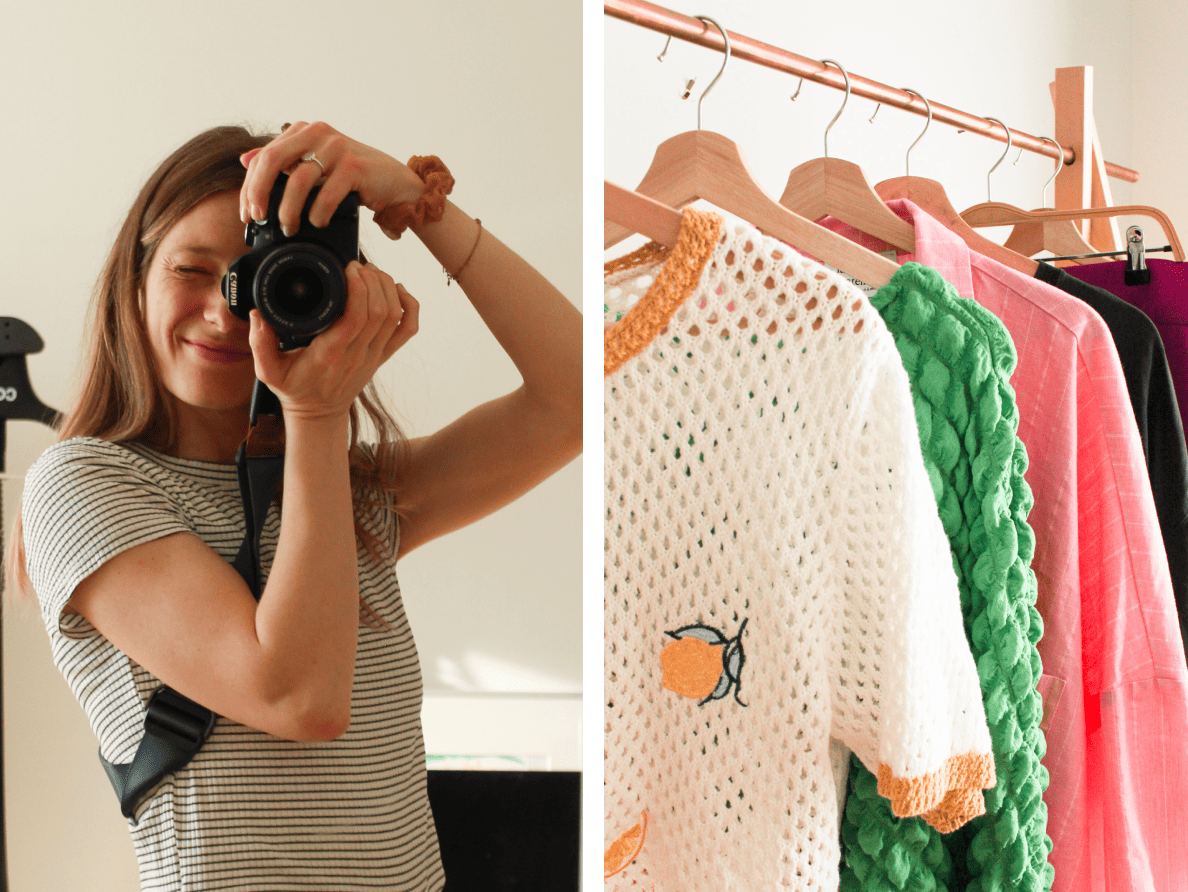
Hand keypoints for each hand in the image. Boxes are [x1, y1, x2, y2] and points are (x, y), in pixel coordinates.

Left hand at [238, 121, 425, 233]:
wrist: (397, 184)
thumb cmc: (355, 177)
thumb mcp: (315, 164)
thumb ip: (285, 160)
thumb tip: (245, 159)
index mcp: (304, 131)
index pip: (264, 156)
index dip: (250, 186)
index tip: (248, 212)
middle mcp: (318, 133)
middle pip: (273, 161)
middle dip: (258, 193)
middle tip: (258, 218)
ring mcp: (337, 148)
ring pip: (299, 181)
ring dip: (289, 210)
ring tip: (289, 228)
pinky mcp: (355, 166)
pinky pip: (327, 194)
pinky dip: (318, 213)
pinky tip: (318, 223)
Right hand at [248, 260, 418, 422]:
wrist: (319, 415)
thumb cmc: (295, 390)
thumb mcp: (267, 371)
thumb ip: (258, 343)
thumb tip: (257, 314)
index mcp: (330, 353)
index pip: (356, 316)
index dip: (358, 287)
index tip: (348, 268)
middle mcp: (357, 353)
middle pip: (380, 310)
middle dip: (374, 280)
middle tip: (359, 265)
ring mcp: (374, 355)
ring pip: (395, 316)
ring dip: (388, 287)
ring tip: (373, 272)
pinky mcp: (383, 356)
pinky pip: (408, 330)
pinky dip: (410, 307)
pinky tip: (398, 290)